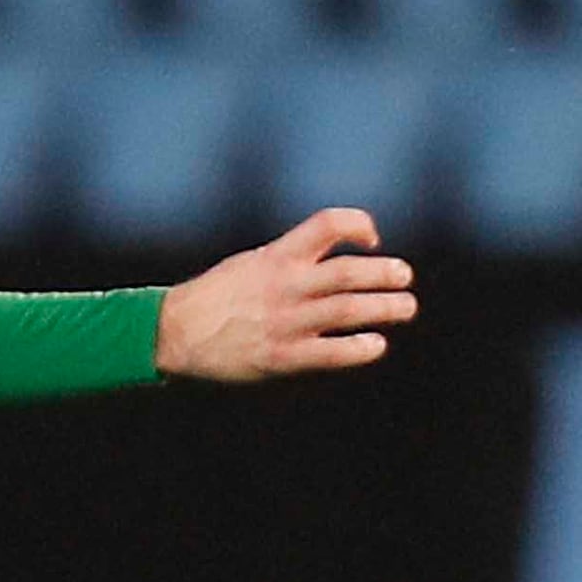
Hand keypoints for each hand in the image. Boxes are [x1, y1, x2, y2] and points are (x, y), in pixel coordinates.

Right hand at [157, 208, 417, 383]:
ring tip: (405, 308)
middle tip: (405, 278)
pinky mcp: (281, 356)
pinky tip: (376, 345)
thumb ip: (289, 259)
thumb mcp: (252, 263)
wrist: (175, 331)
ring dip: (384, 308)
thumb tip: (330, 258)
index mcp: (278, 256)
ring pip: (347, 310)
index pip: (328, 225)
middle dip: (385, 274)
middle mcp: (286, 285)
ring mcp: (285, 322)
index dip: (359, 226)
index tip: (373, 240)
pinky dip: (359, 348)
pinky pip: (330, 352)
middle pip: (349, 273)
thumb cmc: (217, 297)